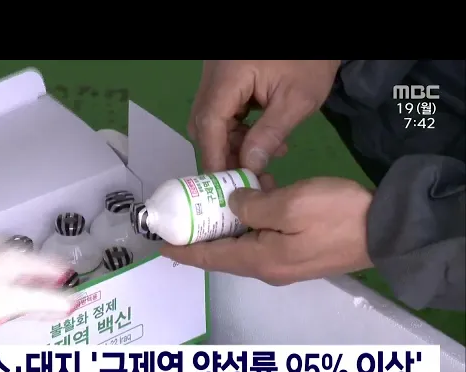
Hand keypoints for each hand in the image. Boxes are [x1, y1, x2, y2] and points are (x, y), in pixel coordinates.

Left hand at [161, 176, 373, 284]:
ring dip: (227, 227)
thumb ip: (252, 205)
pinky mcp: (296, 255)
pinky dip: (249, 224)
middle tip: (184, 217)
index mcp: (259, 260)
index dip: (184, 252)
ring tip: (213, 204)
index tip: (161, 246)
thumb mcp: (289, 203)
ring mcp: (283, 264)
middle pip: (223, 254)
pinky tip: (250, 202)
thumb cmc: (336, 216)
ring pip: (242, 246)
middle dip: (201, 238)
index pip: (209, 259)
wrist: (387, 230)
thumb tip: (233, 205)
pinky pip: (261, 240)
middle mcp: (266, 268)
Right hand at [188, 60, 340, 172]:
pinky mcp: (225, 79)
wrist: (316, 36)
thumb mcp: (297, 100)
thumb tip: (249, 167)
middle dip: (223, 152)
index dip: (215, 156)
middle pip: (204, 122)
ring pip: (211, 118)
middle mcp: (213, 76)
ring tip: (264, 156)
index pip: (209, 123)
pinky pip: (222, 110)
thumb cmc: (310, 61)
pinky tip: (262, 138)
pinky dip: (237, 129)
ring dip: (232, 142)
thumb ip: (270, 134)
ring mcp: (217, 76)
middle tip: (246, 175)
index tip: (224, 185)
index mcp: (228, 76)